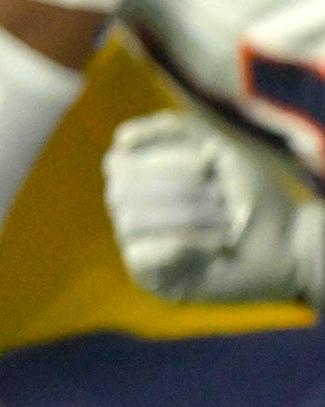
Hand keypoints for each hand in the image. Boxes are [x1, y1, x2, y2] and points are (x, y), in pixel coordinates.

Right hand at [106, 112, 324, 304]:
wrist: (288, 242)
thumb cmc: (252, 194)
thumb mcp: (214, 146)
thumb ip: (167, 129)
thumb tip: (120, 141)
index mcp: (138, 179)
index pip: (118, 163)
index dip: (162, 160)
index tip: (207, 163)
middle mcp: (130, 210)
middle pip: (121, 190)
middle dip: (180, 190)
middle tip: (221, 199)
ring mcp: (138, 244)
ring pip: (131, 220)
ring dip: (188, 217)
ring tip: (225, 224)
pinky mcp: (150, 276)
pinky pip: (143, 254)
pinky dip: (186, 244)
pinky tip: (216, 247)